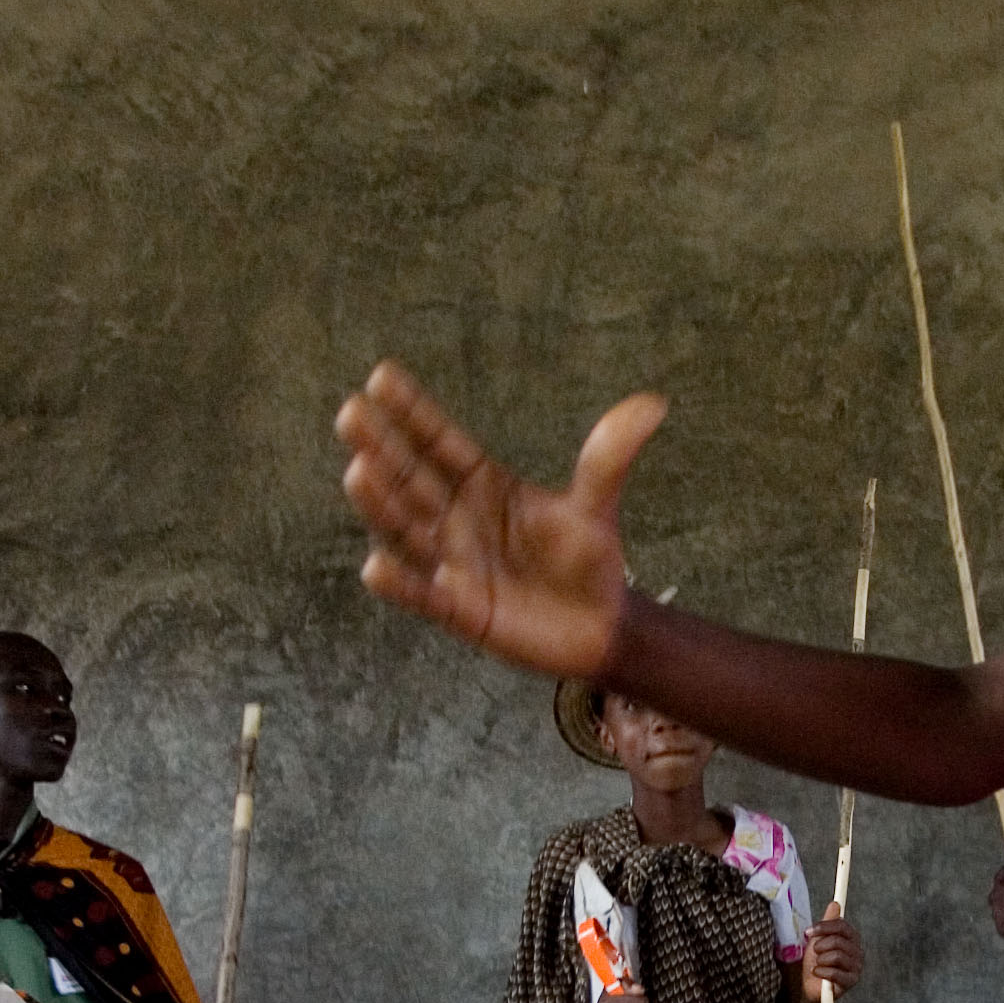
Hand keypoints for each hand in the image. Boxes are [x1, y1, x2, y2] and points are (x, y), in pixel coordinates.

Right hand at [337, 362, 667, 681]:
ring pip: (410, 530)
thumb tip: (653, 404)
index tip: (381, 376)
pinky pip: (424, 594)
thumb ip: (608, 457)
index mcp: (483, 484)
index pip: (441, 442)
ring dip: (382, 504)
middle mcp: (458, 518)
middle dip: (382, 447)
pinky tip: (374, 567)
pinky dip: (401, 583)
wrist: (600, 626)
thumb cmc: (587, 560)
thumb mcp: (595, 505)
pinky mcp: (459, 609)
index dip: (413, 412)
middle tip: (350, 413)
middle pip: (413, 478)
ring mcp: (454, 562)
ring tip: (357, 471)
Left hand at [800, 906, 863, 999]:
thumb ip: (828, 923)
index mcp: (851, 939)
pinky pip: (835, 973)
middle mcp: (857, 951)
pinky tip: (818, 973)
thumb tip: (835, 904)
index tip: (808, 932)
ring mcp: (857, 967)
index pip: (842, 926)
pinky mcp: (852, 981)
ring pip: (837, 956)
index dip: (824, 927)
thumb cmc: (816, 962)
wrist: (810, 986)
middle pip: (838, 940)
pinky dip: (821, 972)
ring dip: (820, 960)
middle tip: (815, 953)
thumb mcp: (818, 939)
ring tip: (818, 965)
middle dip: (820, 946)